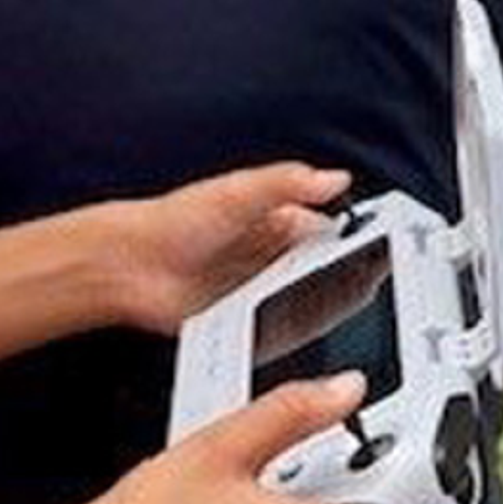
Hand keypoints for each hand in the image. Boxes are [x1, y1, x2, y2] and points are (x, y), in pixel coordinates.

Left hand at [100, 163, 351, 333]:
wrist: (129, 267)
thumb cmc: (174, 221)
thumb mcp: (238, 191)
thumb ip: (289, 182)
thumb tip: (335, 178)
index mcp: (276, 215)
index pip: (328, 227)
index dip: (351, 237)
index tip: (373, 248)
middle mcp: (270, 252)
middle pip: (320, 266)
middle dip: (336, 275)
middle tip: (354, 283)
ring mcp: (257, 285)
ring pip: (300, 297)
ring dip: (311, 302)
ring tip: (323, 305)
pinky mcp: (242, 316)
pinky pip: (274, 324)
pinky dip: (284, 326)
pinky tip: (289, 324)